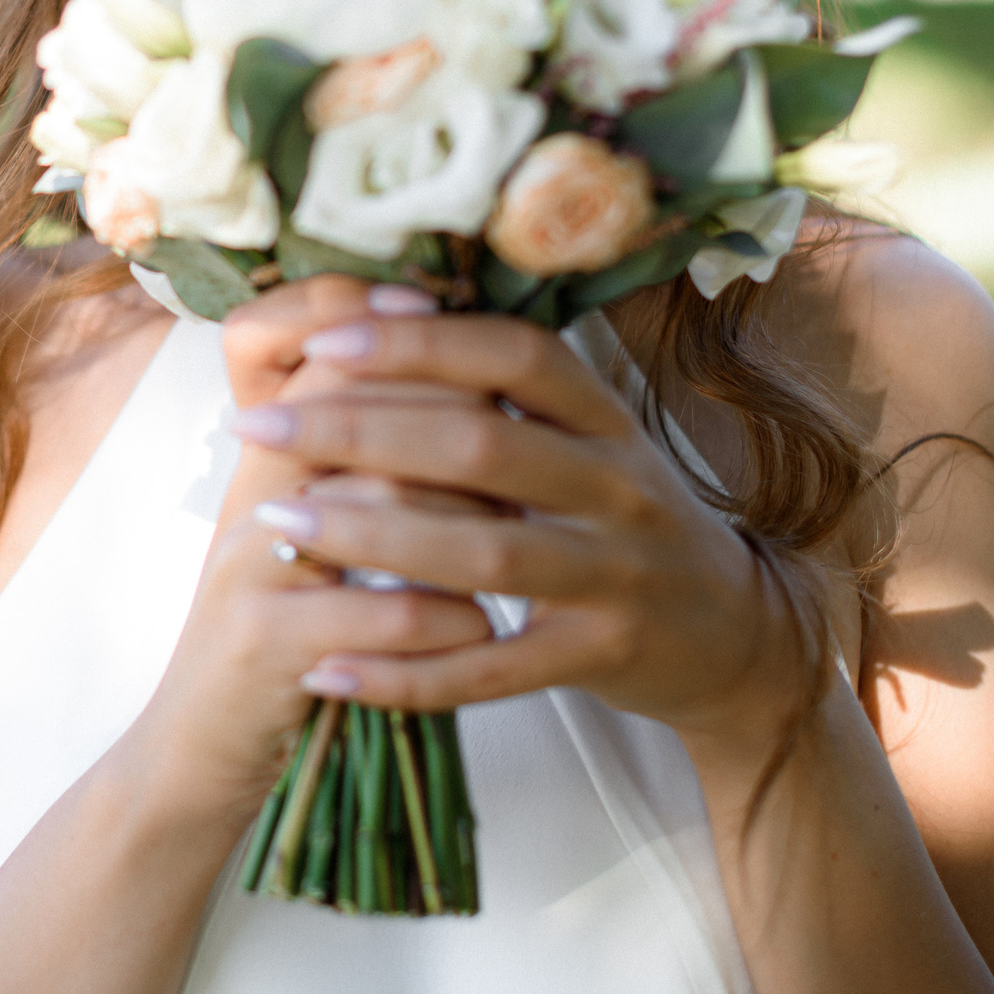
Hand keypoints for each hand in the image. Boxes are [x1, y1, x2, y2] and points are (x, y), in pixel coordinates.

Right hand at [118, 279, 493, 821]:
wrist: (196, 751)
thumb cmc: (281, 633)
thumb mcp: (303, 534)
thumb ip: (358, 462)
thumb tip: (463, 390)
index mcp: (265, 465)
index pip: (325, 362)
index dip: (393, 335)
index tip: (460, 322)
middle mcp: (248, 501)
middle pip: (353, 414)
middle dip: (451, 418)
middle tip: (524, 441)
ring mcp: (248, 571)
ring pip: (379, 506)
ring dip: (466, 522)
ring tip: (516, 537)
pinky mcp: (262, 646)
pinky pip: (381, 613)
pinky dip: (447, 620)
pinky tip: (481, 628)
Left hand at [227, 301, 802, 750]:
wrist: (733, 634)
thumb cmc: (621, 519)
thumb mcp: (586, 440)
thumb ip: (502, 395)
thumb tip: (374, 321)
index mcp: (605, 417)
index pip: (516, 354)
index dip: (421, 341)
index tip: (323, 341)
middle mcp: (618, 485)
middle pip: (483, 444)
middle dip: (361, 429)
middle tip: (260, 426)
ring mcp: (616, 575)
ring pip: (484, 552)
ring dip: (372, 537)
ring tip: (276, 523)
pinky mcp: (602, 657)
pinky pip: (493, 669)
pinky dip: (408, 673)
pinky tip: (327, 672)